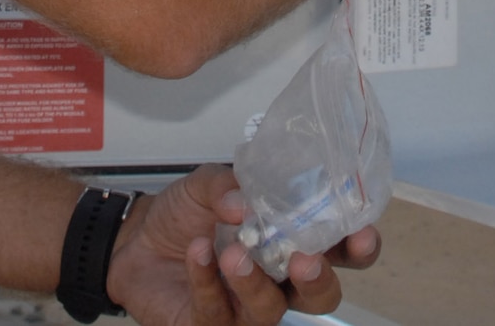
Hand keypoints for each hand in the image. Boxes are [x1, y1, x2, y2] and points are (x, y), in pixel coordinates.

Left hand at [105, 165, 380, 325]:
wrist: (134, 239)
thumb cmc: (184, 214)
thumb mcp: (207, 183)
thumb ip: (229, 185)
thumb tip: (243, 202)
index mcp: (292, 242)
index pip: (341, 252)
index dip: (358, 247)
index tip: (360, 233)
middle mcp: (279, 281)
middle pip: (321, 296)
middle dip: (319, 279)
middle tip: (304, 259)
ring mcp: (246, 308)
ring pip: (270, 311)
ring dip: (254, 282)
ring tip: (233, 253)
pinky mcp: (211, 325)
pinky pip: (216, 313)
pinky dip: (206, 281)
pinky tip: (196, 253)